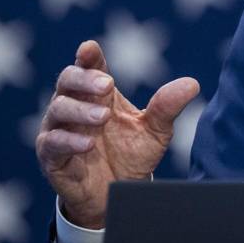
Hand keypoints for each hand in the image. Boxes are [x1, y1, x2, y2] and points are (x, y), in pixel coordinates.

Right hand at [36, 40, 199, 228]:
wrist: (117, 194)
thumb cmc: (132, 154)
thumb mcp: (155, 131)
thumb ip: (167, 107)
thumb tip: (192, 84)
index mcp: (98, 93)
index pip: (90, 66)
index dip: (89, 56)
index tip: (90, 48)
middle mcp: (75, 104)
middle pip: (68, 80)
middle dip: (85, 79)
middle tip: (107, 84)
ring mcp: (59, 128)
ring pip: (59, 108)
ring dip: (81, 110)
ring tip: (103, 116)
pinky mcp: (50, 154)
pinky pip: (52, 142)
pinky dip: (69, 140)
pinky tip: (88, 144)